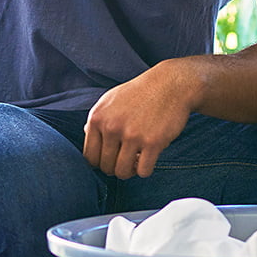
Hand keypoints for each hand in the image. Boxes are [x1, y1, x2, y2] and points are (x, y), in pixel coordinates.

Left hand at [83, 63, 196, 178]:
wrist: (170, 84)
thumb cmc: (140, 93)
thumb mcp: (111, 100)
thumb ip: (98, 119)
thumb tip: (86, 133)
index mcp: (97, 118)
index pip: (89, 157)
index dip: (99, 164)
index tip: (110, 160)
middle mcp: (111, 127)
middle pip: (105, 167)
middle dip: (115, 168)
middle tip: (126, 160)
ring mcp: (132, 135)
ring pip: (122, 172)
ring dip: (130, 171)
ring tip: (136, 161)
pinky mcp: (153, 142)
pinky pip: (143, 172)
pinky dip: (145, 170)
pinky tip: (148, 158)